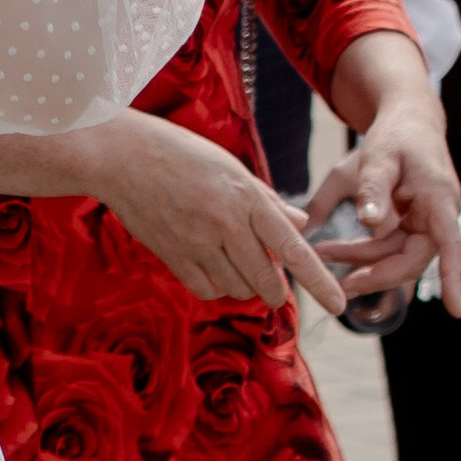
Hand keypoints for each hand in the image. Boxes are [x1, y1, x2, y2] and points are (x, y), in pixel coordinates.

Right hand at [90, 113, 347, 317]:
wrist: (121, 156)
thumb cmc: (180, 154)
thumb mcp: (231, 167)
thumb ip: (268, 201)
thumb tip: (302, 226)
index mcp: (247, 197)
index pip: (293, 248)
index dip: (318, 281)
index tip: (338, 306)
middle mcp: (227, 224)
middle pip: (266, 282)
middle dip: (274, 288)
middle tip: (268, 275)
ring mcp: (198, 244)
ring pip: (238, 289)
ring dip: (243, 284)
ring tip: (230, 256)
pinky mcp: (174, 258)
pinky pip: (208, 291)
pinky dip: (216, 286)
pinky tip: (209, 263)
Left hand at [307, 87, 460, 319]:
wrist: (408, 117)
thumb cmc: (396, 134)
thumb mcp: (379, 155)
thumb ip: (373, 189)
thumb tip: (370, 223)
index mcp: (439, 198)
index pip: (450, 244)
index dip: (453, 278)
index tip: (456, 312)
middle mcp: (439, 215)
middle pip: (413, 258)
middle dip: (377, 274)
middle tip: (340, 286)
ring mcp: (427, 221)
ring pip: (398, 254)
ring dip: (364, 260)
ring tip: (324, 257)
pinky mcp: (414, 223)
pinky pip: (392, 244)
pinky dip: (366, 249)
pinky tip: (336, 250)